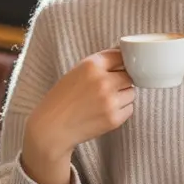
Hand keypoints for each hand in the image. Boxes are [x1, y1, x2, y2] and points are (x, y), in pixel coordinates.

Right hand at [22, 49, 134, 183]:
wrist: (52, 128)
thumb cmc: (62, 99)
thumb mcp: (76, 72)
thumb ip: (99, 65)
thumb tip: (125, 59)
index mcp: (91, 65)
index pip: (120, 55)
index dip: (120, 62)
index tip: (119, 67)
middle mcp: (103, 81)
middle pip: (129, 75)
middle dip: (122, 80)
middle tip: (109, 88)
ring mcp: (110, 101)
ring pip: (131, 92)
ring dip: (123, 95)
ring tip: (104, 101)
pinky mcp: (114, 118)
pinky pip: (129, 108)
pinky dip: (121, 110)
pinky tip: (105, 111)